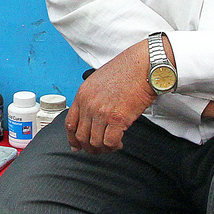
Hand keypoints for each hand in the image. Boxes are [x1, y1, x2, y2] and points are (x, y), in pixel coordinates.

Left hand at [64, 38, 162, 153]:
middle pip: (82, 137)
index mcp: (82, 95)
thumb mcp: (98, 81)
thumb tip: (92, 117)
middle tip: (99, 149)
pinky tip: (120, 142)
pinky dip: (114, 146)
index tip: (77, 146)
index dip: (73, 139)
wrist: (143, 65)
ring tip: (112, 145)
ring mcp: (102, 112)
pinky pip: (110, 142)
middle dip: (90, 147)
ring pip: (95, 142)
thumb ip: (92, 99)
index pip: (70, 124)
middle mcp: (89, 104)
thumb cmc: (126, 70)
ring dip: (103, 148)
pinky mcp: (117, 118)